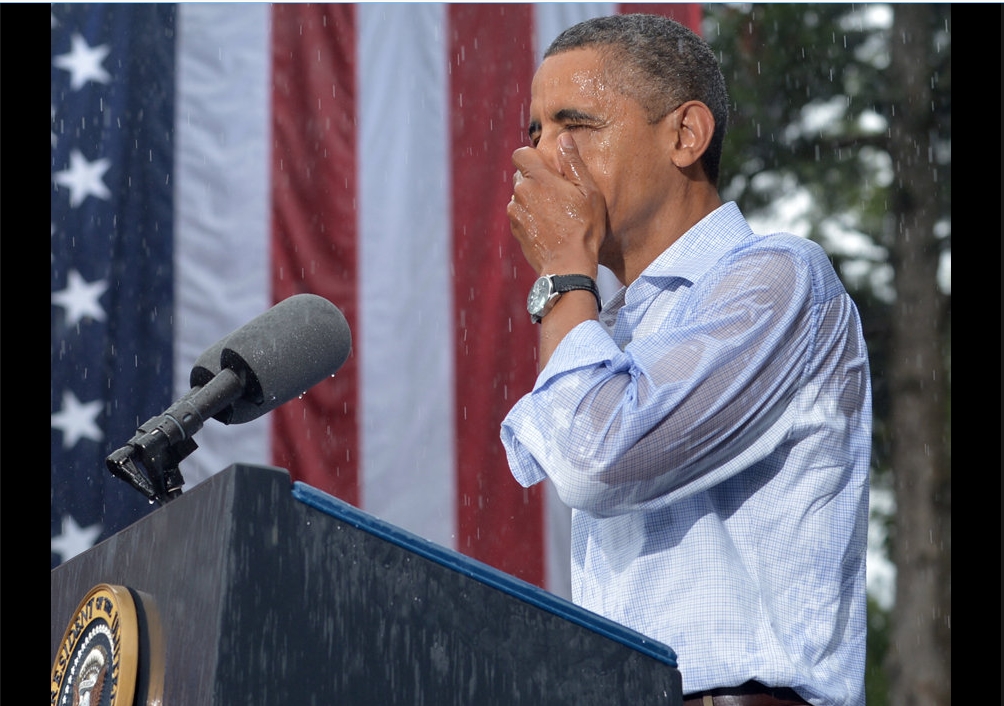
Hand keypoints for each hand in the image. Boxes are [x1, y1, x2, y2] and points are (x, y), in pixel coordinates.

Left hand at [507, 132, 605, 277]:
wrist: (568, 266)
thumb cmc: (583, 228)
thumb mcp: (589, 192)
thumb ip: (573, 162)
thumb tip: (564, 138)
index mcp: (538, 178)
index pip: (519, 154)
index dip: (532, 157)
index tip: (549, 167)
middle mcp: (521, 192)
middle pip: (521, 175)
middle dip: (536, 179)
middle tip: (558, 193)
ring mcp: (515, 213)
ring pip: (520, 195)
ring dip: (533, 198)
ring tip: (555, 213)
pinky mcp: (515, 230)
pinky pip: (519, 214)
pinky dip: (530, 215)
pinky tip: (548, 226)